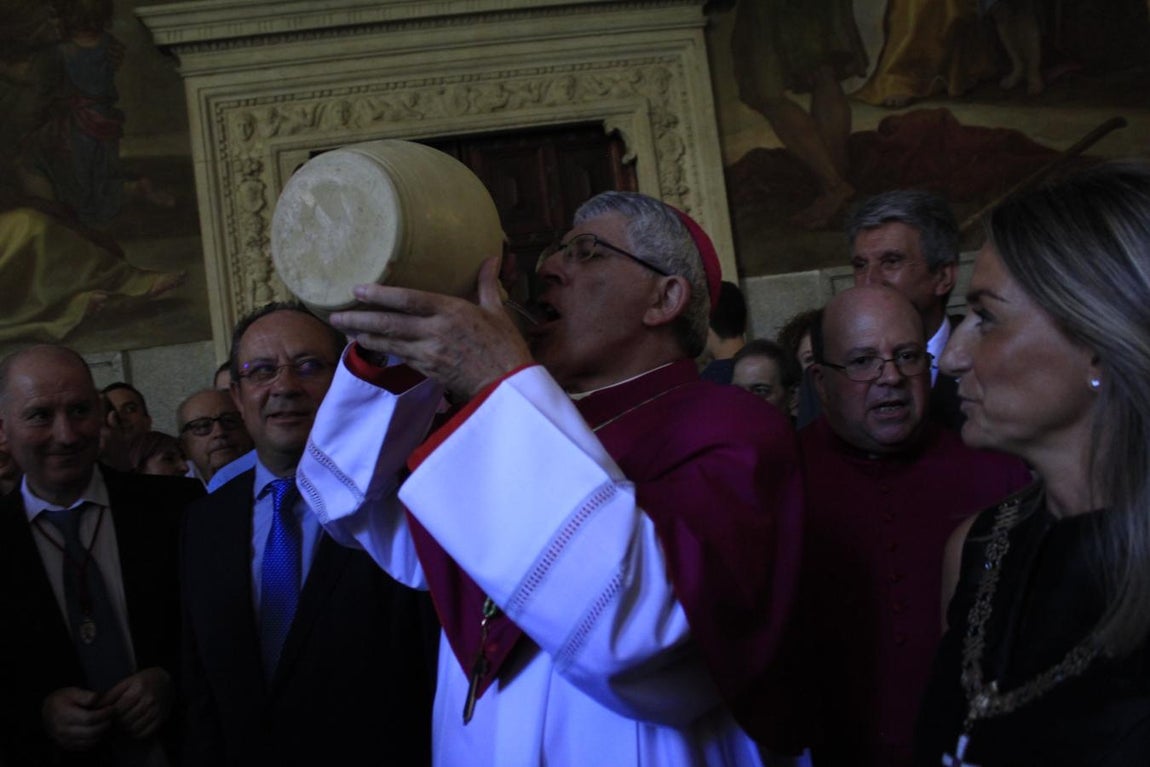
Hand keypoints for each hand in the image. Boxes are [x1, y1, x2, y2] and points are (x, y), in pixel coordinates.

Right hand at [41, 687, 113, 750]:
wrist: (45, 712)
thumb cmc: (61, 700)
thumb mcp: (71, 692)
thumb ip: (85, 695)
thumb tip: (97, 697)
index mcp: (64, 715)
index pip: (89, 718)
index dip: (103, 714)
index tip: (112, 708)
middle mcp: (63, 730)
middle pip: (91, 732)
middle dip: (105, 724)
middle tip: (113, 716)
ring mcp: (64, 740)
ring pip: (90, 741)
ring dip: (102, 733)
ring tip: (108, 723)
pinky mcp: (67, 746)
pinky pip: (85, 746)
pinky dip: (96, 740)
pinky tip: (100, 731)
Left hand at [99, 667, 172, 738]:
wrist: (165, 681)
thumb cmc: (143, 681)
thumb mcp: (126, 682)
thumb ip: (110, 695)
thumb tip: (94, 707)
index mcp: (138, 689)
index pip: (116, 710)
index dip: (108, 715)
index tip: (105, 716)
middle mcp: (149, 700)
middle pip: (124, 721)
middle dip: (116, 723)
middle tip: (113, 721)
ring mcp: (156, 710)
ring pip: (132, 729)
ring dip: (124, 729)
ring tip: (122, 724)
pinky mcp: (161, 719)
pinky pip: (143, 734)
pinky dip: (135, 733)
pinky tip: (132, 726)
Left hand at [331, 256, 533, 399]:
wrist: (507, 385)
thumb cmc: (505, 346)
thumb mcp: (497, 311)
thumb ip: (486, 284)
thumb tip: (491, 258)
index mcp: (451, 312)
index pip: (408, 299)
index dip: (380, 294)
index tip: (358, 290)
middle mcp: (435, 332)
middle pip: (389, 323)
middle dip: (359, 318)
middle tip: (334, 314)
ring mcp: (430, 353)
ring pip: (389, 343)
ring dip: (364, 336)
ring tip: (343, 329)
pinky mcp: (429, 371)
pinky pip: (400, 357)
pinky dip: (382, 350)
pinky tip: (368, 345)